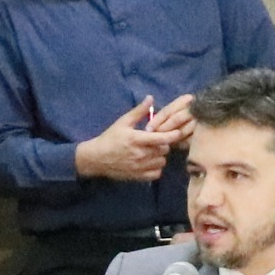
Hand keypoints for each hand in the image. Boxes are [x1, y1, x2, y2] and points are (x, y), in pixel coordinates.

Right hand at [74, 94, 193, 181]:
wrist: (96, 158)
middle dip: (163, 144)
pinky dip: (156, 167)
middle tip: (157, 140)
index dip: (172, 135)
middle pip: (164, 149)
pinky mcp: (138, 177)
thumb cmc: (110, 138)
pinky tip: (150, 162)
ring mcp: (140, 167)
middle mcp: (140, 154)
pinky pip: (156, 173)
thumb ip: (138, 111)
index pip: (161, 138)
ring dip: (160, 156)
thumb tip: (151, 98)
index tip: (178, 131)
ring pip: (162, 161)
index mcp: (137, 139)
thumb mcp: (123, 122)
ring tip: (153, 151)